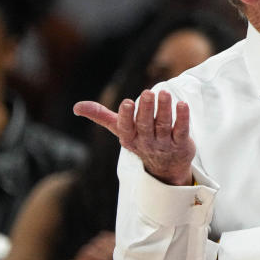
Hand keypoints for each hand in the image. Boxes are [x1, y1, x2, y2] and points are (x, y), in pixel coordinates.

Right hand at [73, 89, 194, 185]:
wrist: (166, 167)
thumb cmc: (141, 140)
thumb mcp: (121, 130)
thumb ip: (102, 116)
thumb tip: (76, 107)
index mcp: (129, 138)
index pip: (126, 128)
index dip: (127, 116)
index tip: (127, 102)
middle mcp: (146, 141)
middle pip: (146, 125)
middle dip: (146, 109)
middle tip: (148, 93)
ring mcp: (164, 144)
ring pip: (164, 126)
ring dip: (164, 109)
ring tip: (164, 93)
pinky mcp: (181, 144)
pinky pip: (182, 130)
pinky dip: (183, 118)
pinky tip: (182, 104)